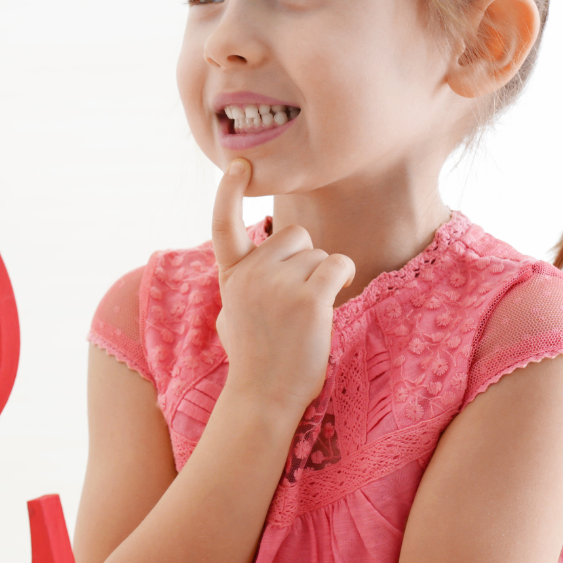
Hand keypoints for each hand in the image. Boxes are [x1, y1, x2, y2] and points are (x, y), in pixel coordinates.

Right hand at [210, 159, 354, 408]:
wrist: (263, 396)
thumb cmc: (254, 357)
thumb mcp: (232, 312)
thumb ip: (242, 281)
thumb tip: (250, 262)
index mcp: (231, 274)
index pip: (222, 222)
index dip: (228, 190)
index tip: (239, 165)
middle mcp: (251, 273)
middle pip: (293, 235)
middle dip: (303, 259)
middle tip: (295, 299)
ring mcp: (279, 285)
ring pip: (318, 253)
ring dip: (322, 277)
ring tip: (306, 315)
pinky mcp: (310, 298)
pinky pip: (337, 265)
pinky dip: (340, 280)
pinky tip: (329, 304)